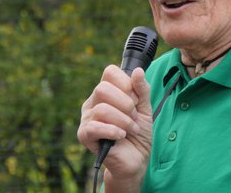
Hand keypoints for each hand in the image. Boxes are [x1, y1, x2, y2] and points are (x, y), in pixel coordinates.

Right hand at [77, 65, 152, 189]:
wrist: (136, 161)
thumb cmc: (138, 134)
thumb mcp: (145, 109)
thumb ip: (142, 90)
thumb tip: (138, 71)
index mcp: (106, 92)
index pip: (109, 72)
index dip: (126, 83)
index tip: (136, 99)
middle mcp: (93, 102)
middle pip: (103, 89)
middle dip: (125, 104)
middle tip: (133, 117)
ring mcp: (87, 118)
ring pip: (102, 109)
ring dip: (123, 121)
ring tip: (130, 130)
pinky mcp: (84, 135)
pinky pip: (94, 127)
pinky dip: (112, 131)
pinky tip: (121, 136)